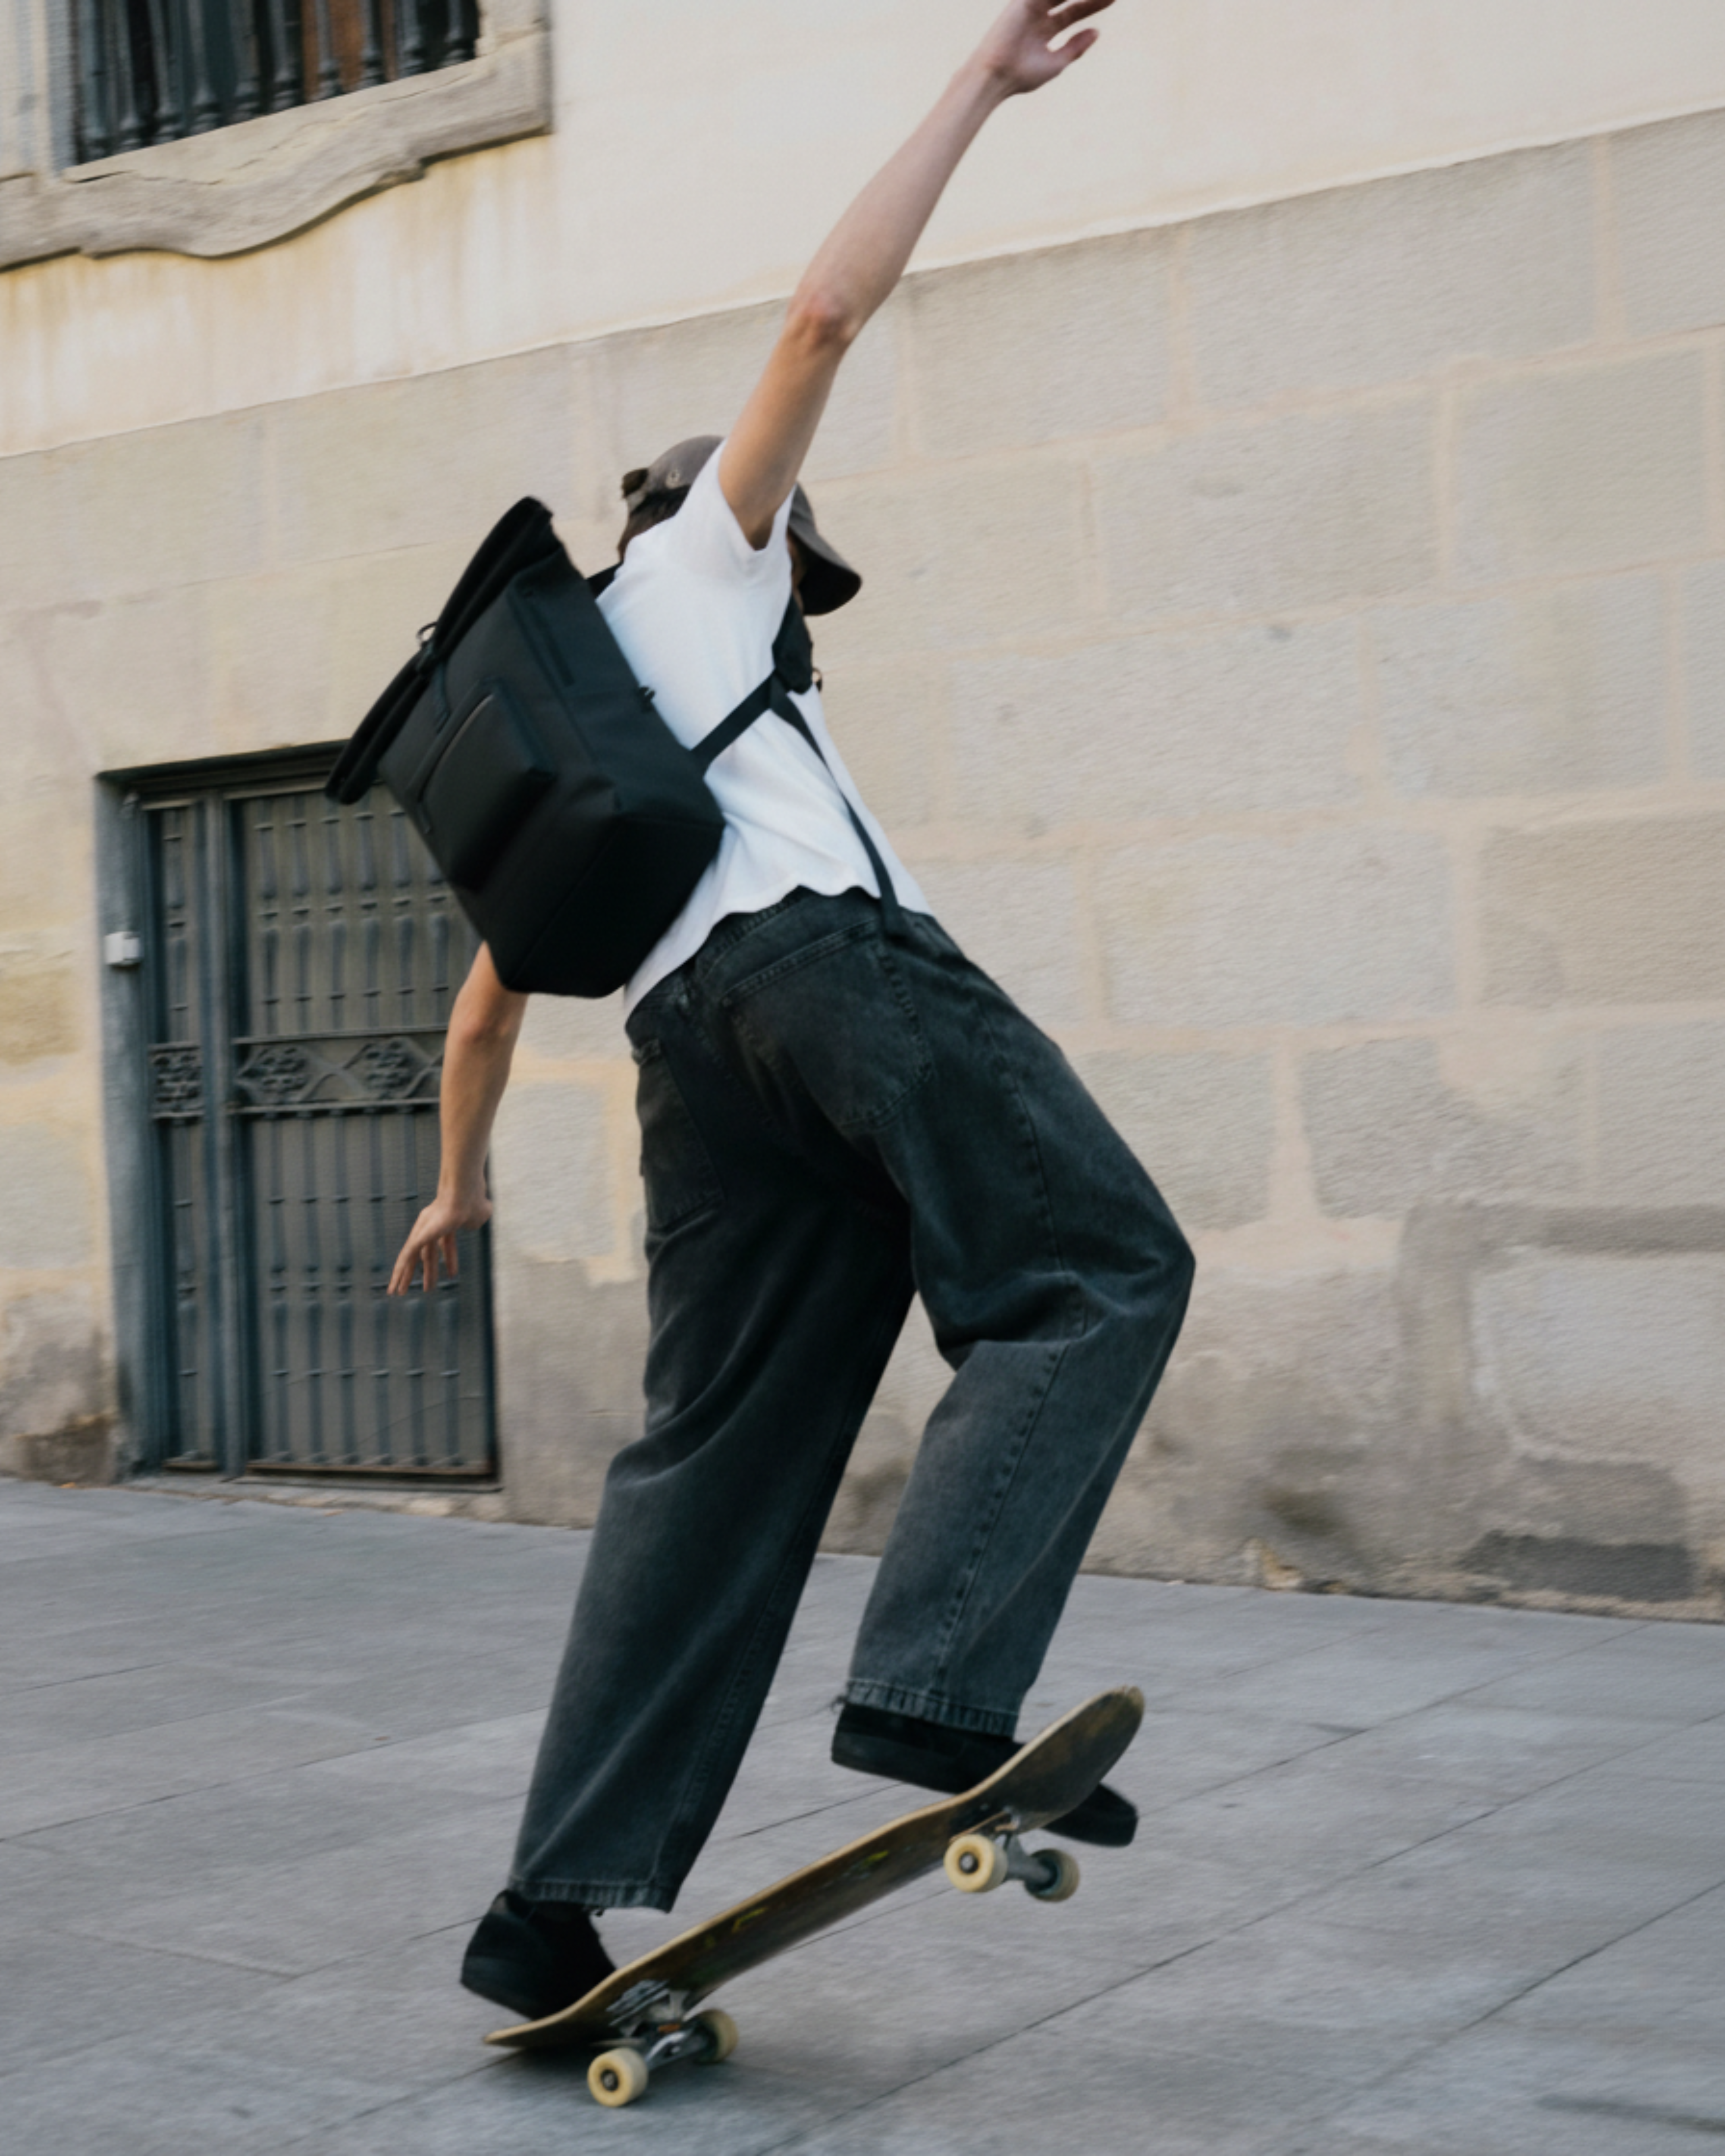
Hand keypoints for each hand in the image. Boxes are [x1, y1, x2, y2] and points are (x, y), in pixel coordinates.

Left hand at [388, 1187, 490, 1295]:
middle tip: (426, 1288)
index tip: (452, 1274)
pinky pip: (406, 1256)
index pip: (446, 1244)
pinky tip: (396, 1283)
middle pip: (426, 1254)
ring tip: (400, 1293)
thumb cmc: (474, 1202)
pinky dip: (401, 1270)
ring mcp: (423, 1231)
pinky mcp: (419, 1236)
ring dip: (405, 1276)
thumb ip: (474, 1221)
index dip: (450, 1259)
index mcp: (447, 1223)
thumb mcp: (480, 1215)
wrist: (465, 1195)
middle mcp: (431, 1227)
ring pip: (411, 1257)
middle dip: (426, 1272)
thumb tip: (472, 1223)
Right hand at [973, 0, 1113, 95]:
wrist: (996, 76)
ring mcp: (1030, 6)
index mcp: (1045, 29)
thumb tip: (1097, 32)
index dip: (1093, 5)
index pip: (1074, 11)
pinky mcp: (1022, 1)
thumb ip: (1075, 47)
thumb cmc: (1022, 75)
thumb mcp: (1056, 62)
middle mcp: (1038, 14)